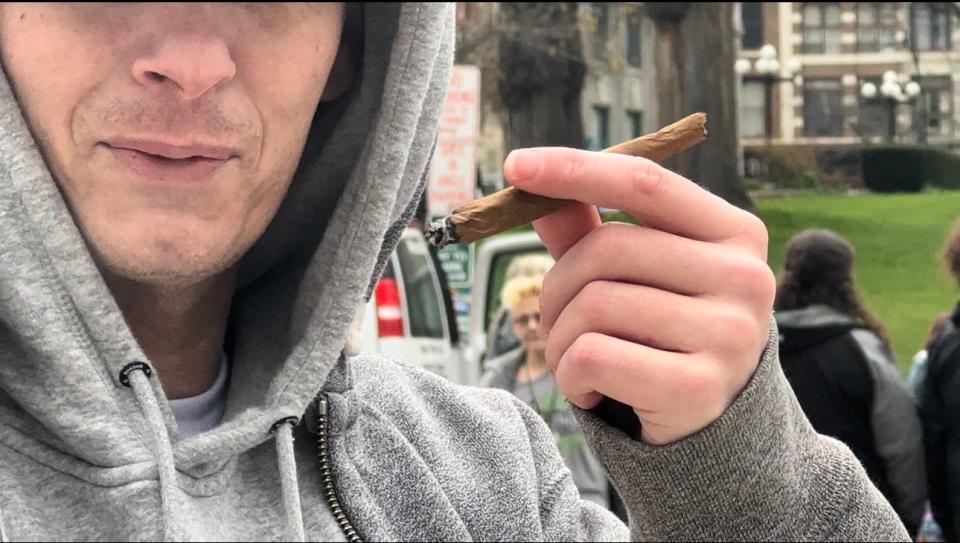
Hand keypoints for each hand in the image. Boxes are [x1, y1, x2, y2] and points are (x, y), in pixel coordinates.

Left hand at [504, 148, 774, 444]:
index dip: (574, 169)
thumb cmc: (665, 333)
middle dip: (555, 285)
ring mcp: (730, 334)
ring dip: (558, 337)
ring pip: (593, 306)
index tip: (516, 166)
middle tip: (552, 317)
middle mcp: (745, 277)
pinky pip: (593, 357)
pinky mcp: (700, 388)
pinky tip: (588, 388)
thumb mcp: (637, 275)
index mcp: (734, 231)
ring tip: (573, 358)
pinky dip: (569, 374)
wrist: (712, 424)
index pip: (644, 181)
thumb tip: (530, 182)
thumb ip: (589, 230)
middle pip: (607, 249)